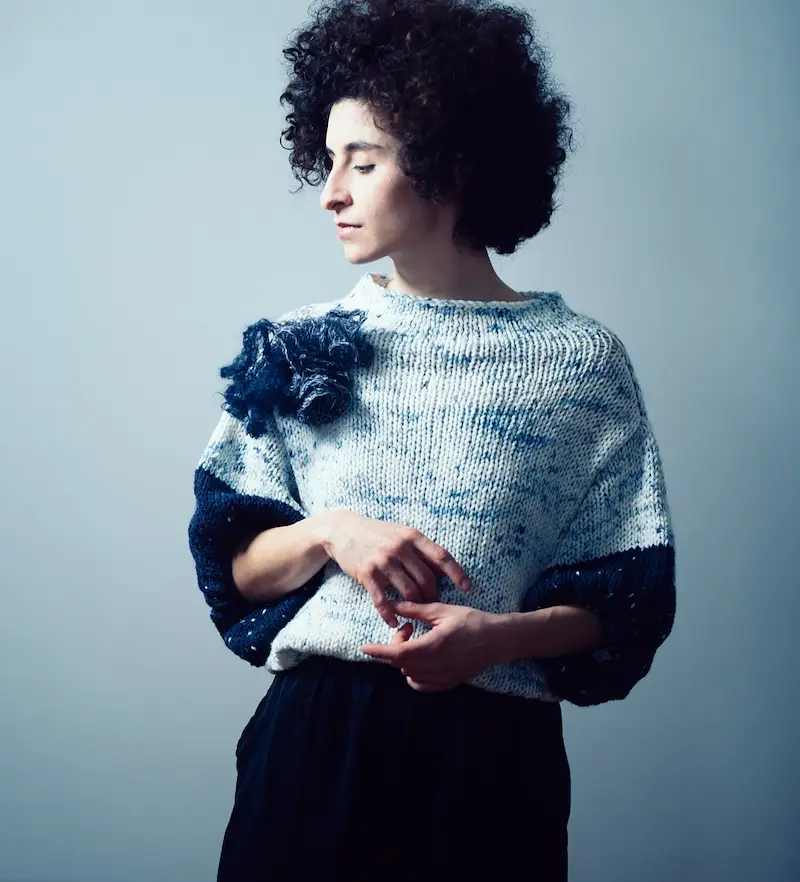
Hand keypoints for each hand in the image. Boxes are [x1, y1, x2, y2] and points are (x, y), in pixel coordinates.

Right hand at [320, 510, 473, 626]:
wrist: (344, 530)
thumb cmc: (378, 533)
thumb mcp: (402, 533)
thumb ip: (422, 550)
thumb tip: (444, 569)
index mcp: (412, 536)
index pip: (441, 556)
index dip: (457, 573)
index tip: (468, 588)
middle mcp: (400, 548)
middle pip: (426, 579)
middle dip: (434, 595)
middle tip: (434, 603)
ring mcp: (383, 562)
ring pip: (409, 591)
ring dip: (416, 606)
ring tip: (416, 611)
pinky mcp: (367, 574)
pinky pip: (383, 600)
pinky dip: (390, 614)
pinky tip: (393, 621)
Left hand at [359, 600, 502, 691]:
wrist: (498, 639)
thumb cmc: (472, 621)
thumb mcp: (442, 610)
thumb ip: (415, 610)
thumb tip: (393, 605)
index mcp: (432, 646)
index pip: (396, 653)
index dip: (377, 652)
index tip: (363, 648)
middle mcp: (435, 666)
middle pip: (400, 662)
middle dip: (396, 645)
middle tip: (408, 628)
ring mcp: (442, 678)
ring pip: (409, 673)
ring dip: (405, 658)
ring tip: (417, 640)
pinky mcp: (448, 683)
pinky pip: (421, 684)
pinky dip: (414, 674)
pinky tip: (421, 659)